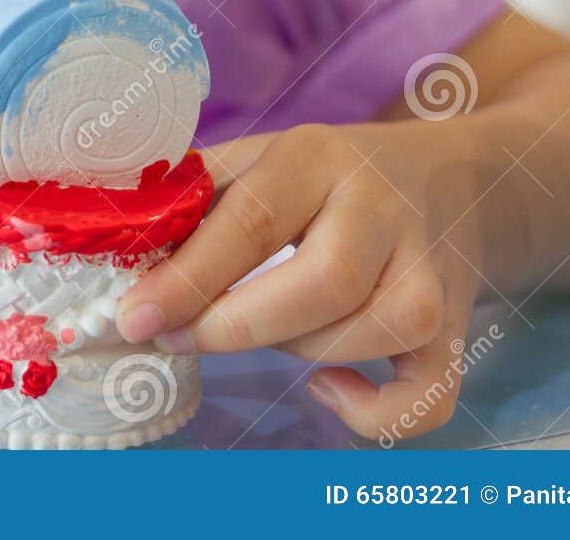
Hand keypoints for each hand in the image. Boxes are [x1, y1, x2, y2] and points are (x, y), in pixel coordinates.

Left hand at [115, 121, 486, 441]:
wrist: (457, 178)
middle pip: (323, 282)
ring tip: (266, 328)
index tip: (133, 317)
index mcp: (317, 157)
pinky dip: (372, 411)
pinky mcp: (457, 326)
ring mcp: (430, 269)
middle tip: (178, 338)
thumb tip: (111, 243)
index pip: (252, 219)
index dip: (188, 278)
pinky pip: (427, 394)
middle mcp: (382, 208)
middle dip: (235, 326)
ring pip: (370, 333)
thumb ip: (195, 196)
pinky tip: (329, 386)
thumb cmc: (329, 177)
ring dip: (298, 351)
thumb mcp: (263, 160)